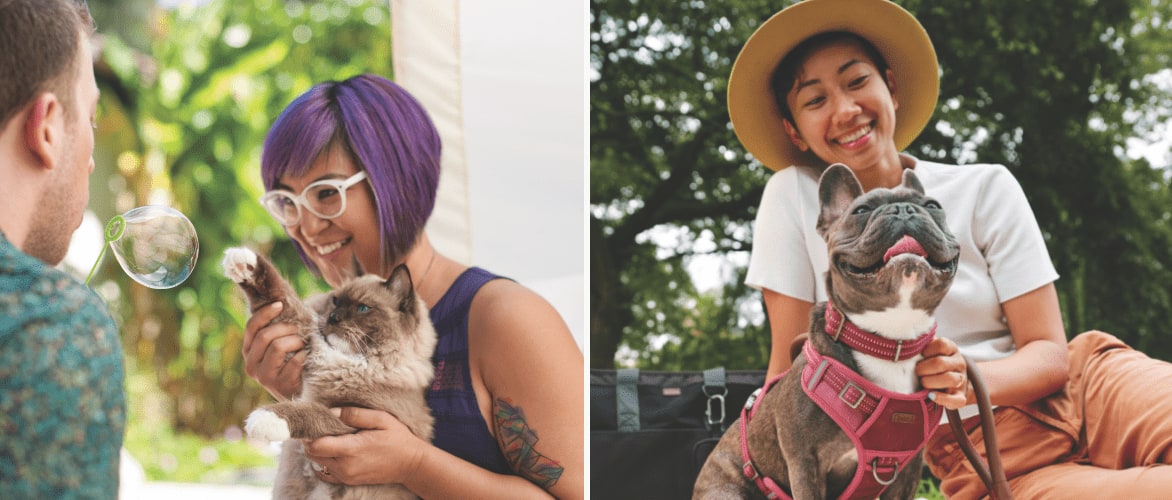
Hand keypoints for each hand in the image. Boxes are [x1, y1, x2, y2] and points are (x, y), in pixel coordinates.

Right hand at [242, 302, 305, 399]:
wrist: (299, 393)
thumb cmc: (290, 363)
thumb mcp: (277, 348)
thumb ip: (273, 331)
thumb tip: (278, 302)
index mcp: (248, 353)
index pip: (251, 328)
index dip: (265, 313)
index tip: (280, 305)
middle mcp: (251, 366)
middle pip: (265, 336)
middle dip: (285, 328)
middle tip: (298, 330)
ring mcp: (264, 377)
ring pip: (278, 346)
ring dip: (296, 341)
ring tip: (302, 345)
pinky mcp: (280, 385)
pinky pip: (294, 361)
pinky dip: (303, 356)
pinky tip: (304, 359)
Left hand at [304, 407, 426, 485]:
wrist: (411, 464)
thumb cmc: (398, 439)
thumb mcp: (381, 419)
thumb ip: (355, 414)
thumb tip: (332, 412)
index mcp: (351, 449)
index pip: (315, 445)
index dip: (310, 433)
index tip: (316, 422)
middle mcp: (345, 466)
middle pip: (312, 454)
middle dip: (313, 440)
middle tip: (323, 427)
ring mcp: (346, 476)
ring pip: (317, 462)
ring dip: (319, 449)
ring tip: (331, 437)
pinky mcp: (348, 481)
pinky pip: (325, 472)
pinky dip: (324, 461)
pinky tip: (335, 450)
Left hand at [915, 337, 968, 409]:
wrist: (952, 381)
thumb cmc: (934, 363)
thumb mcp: (931, 351)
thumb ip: (922, 346)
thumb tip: (908, 343)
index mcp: (952, 350)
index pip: (942, 345)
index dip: (927, 349)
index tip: (920, 355)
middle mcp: (959, 364)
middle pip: (941, 363)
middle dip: (923, 368)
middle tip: (917, 371)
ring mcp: (961, 380)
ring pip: (950, 379)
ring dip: (931, 382)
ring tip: (922, 382)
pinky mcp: (960, 396)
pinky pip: (955, 400)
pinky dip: (942, 398)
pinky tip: (931, 395)